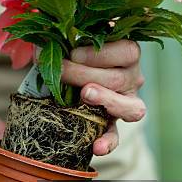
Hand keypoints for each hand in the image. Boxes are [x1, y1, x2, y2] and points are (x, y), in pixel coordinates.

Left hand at [61, 39, 145, 155]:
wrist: (60, 75)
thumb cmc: (68, 50)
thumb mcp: (70, 39)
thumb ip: (67, 34)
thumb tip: (48, 36)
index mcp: (127, 54)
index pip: (128, 52)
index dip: (101, 53)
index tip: (74, 53)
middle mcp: (132, 78)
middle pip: (120, 79)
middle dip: (86, 74)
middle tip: (62, 70)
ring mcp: (126, 103)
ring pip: (132, 108)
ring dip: (106, 100)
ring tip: (85, 95)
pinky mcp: (113, 125)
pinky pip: (116, 136)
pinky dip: (108, 142)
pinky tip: (97, 147)